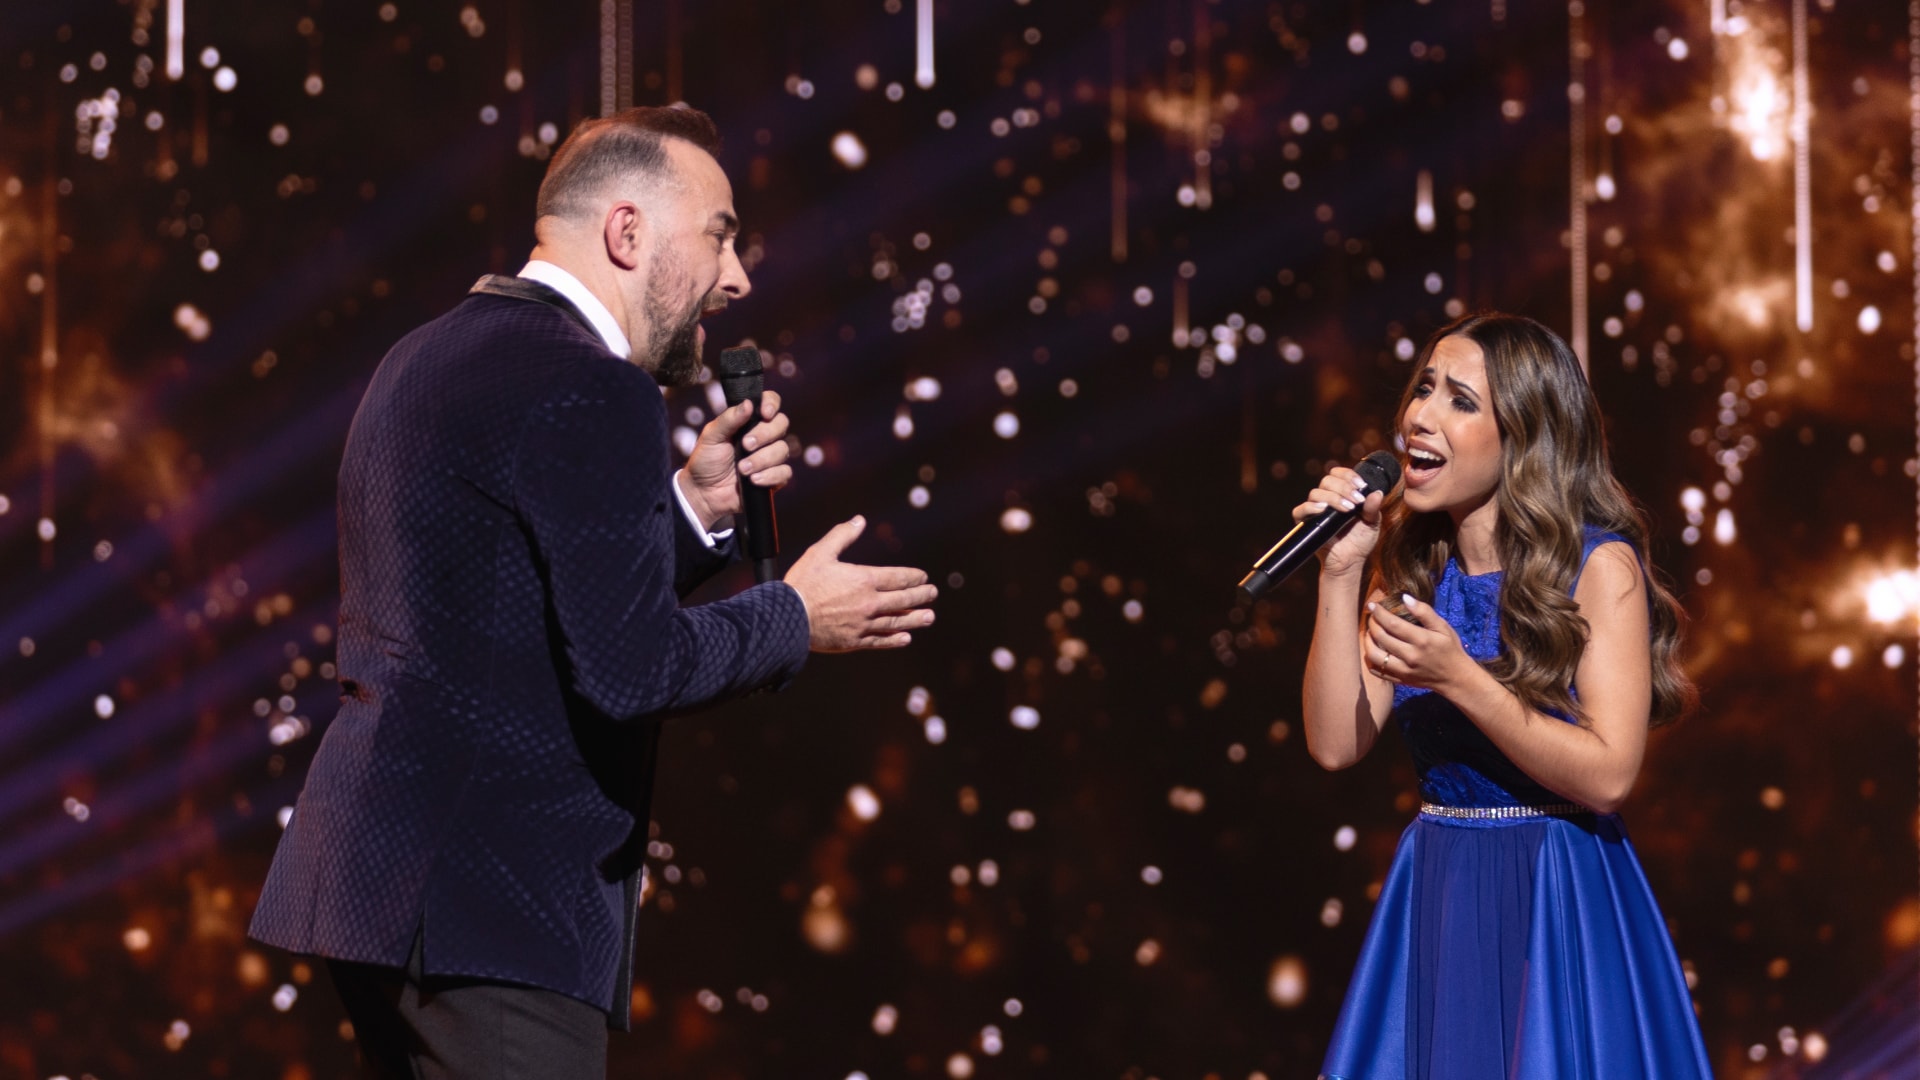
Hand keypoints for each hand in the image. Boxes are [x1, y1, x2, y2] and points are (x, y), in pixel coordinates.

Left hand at [679, 391, 792, 530]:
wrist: (703, 492)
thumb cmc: (706, 460)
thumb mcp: (711, 436)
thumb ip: (729, 419)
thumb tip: (748, 403)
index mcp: (749, 421)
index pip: (771, 402)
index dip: (772, 404)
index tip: (764, 413)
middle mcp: (763, 436)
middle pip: (781, 424)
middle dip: (765, 434)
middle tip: (745, 445)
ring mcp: (770, 457)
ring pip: (782, 450)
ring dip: (762, 460)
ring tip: (742, 469)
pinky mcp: (774, 477)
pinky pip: (784, 472)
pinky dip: (769, 476)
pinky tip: (753, 480)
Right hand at [783, 516, 938, 651]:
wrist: (787, 618)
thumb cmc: (802, 583)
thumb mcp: (820, 552)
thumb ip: (842, 536)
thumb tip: (859, 520)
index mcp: (864, 579)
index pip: (898, 578)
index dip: (914, 577)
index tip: (923, 578)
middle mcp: (869, 603)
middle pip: (903, 599)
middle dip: (921, 596)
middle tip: (933, 593)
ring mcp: (864, 624)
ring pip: (896, 621)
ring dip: (915, 619)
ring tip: (929, 617)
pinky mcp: (855, 641)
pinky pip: (880, 641)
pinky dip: (894, 639)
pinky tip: (905, 638)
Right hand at [1294, 464, 1385, 579]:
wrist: (1349, 562)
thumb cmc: (1360, 541)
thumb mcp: (1372, 523)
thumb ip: (1373, 508)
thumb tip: (1377, 493)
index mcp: (1341, 494)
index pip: (1339, 474)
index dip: (1349, 475)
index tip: (1362, 485)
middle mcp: (1326, 499)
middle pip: (1327, 480)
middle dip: (1344, 487)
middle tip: (1357, 500)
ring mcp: (1314, 510)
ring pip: (1316, 493)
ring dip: (1333, 497)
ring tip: (1348, 509)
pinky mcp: (1305, 523)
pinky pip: (1300, 510)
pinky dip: (1311, 507)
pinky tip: (1324, 510)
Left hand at [1364, 593, 1467, 689]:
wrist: (1456, 678)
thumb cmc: (1450, 649)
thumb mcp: (1443, 627)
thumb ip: (1424, 612)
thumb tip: (1405, 598)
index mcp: (1422, 640)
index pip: (1393, 624)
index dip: (1379, 613)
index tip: (1372, 605)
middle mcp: (1411, 656)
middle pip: (1381, 638)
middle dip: (1372, 624)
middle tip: (1372, 617)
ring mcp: (1404, 671)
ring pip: (1375, 656)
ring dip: (1367, 642)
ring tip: (1369, 633)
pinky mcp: (1401, 681)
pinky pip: (1378, 672)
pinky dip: (1370, 661)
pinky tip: (1373, 650)